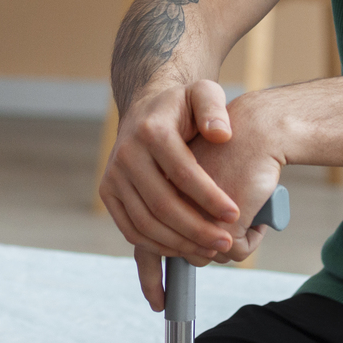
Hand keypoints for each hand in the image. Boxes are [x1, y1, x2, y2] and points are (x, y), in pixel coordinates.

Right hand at [100, 79, 241, 270]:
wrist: (146, 110)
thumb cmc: (183, 107)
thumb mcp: (203, 94)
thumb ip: (214, 109)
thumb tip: (221, 135)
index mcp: (151, 130)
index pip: (183, 173)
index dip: (209, 197)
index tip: (234, 214)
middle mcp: (126, 154)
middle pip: (162, 204)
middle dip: (196, 229)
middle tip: (224, 242)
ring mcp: (113, 175)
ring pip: (145, 223)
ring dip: (179, 243)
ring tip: (208, 249)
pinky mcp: (107, 192)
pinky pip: (131, 229)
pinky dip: (157, 245)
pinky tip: (184, 248)